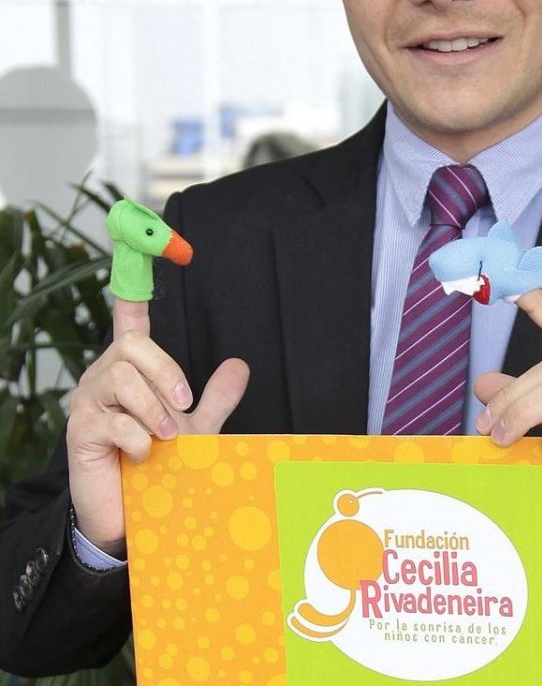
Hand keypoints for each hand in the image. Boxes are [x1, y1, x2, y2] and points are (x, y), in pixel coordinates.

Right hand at [66, 297, 248, 555]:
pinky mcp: (79, 432)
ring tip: (168, 437)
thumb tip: (240, 364)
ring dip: (155, 409)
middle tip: (184, 405)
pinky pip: (113, 420)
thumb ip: (216, 397)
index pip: (128, 321)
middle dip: (166, 372)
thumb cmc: (162, 466)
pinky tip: (145, 456)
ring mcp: (87, 403)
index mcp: (131, 368)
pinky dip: (139, 439)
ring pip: (121, 377)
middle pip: (131, 346)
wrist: (133, 514)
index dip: (133, 291)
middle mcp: (104, 377)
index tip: (141, 249)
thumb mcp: (196, 427)